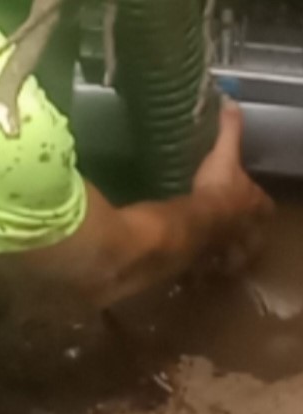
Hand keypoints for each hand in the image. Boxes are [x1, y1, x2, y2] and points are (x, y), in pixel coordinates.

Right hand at [191, 100, 274, 270]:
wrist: (200, 223)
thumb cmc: (218, 189)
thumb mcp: (224, 155)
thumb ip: (229, 130)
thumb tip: (230, 100)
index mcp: (258, 204)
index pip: (263, 204)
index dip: (256, 202)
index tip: (245, 200)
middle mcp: (251, 229)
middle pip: (252, 229)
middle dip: (243, 228)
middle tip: (227, 224)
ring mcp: (233, 248)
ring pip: (235, 250)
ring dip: (227, 249)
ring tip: (213, 245)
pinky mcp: (214, 262)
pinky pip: (213, 265)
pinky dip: (208, 265)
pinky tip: (196, 261)